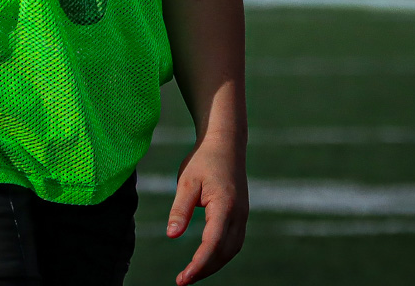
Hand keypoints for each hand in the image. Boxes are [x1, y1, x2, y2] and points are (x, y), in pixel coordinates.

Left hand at [165, 138, 247, 283]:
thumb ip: (179, 209)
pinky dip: (221, 254)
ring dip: (214, 265)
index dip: (198, 265)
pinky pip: (234, 242)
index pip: (212, 244)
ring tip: (192, 274)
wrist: (225, 143)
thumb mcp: (186, 181)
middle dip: (204, 270)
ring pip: (232, 250)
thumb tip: (171, 235)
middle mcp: (238, 214)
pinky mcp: (241, 214)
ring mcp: (243, 215)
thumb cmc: (203, 160)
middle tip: (183, 280)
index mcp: (225, 206)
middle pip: (224, 253)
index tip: (182, 279)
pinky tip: (206, 258)